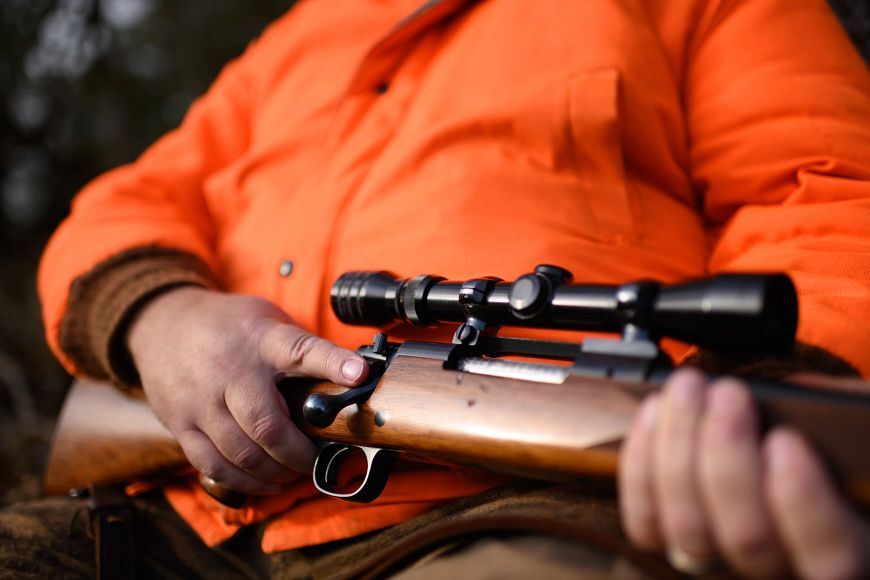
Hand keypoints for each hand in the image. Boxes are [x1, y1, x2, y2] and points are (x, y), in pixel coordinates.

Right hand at [127, 287, 367, 494]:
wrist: (164, 322)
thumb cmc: (230, 326)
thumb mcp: (269, 320)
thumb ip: (302, 348)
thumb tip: (352, 376)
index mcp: (262, 341)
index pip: (301, 350)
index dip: (333, 363)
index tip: (360, 374)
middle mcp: (230, 372)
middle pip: (266, 424)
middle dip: (298, 452)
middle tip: (315, 458)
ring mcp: (201, 400)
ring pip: (240, 453)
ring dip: (274, 471)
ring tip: (293, 472)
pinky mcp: (180, 423)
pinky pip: (212, 464)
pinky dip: (244, 481)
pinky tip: (265, 482)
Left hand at [619, 368, 869, 578]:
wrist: (772, 454)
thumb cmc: (824, 443)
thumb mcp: (854, 429)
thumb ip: (839, 421)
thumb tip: (795, 399)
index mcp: (843, 545)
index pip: (832, 560)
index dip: (803, 504)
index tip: (785, 441)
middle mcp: (779, 567)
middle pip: (747, 538)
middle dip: (727, 455)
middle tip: (727, 393)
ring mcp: (719, 558)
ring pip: (689, 530)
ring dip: (679, 447)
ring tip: (688, 389)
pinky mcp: (670, 539)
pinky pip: (645, 522)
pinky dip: (642, 463)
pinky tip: (655, 412)